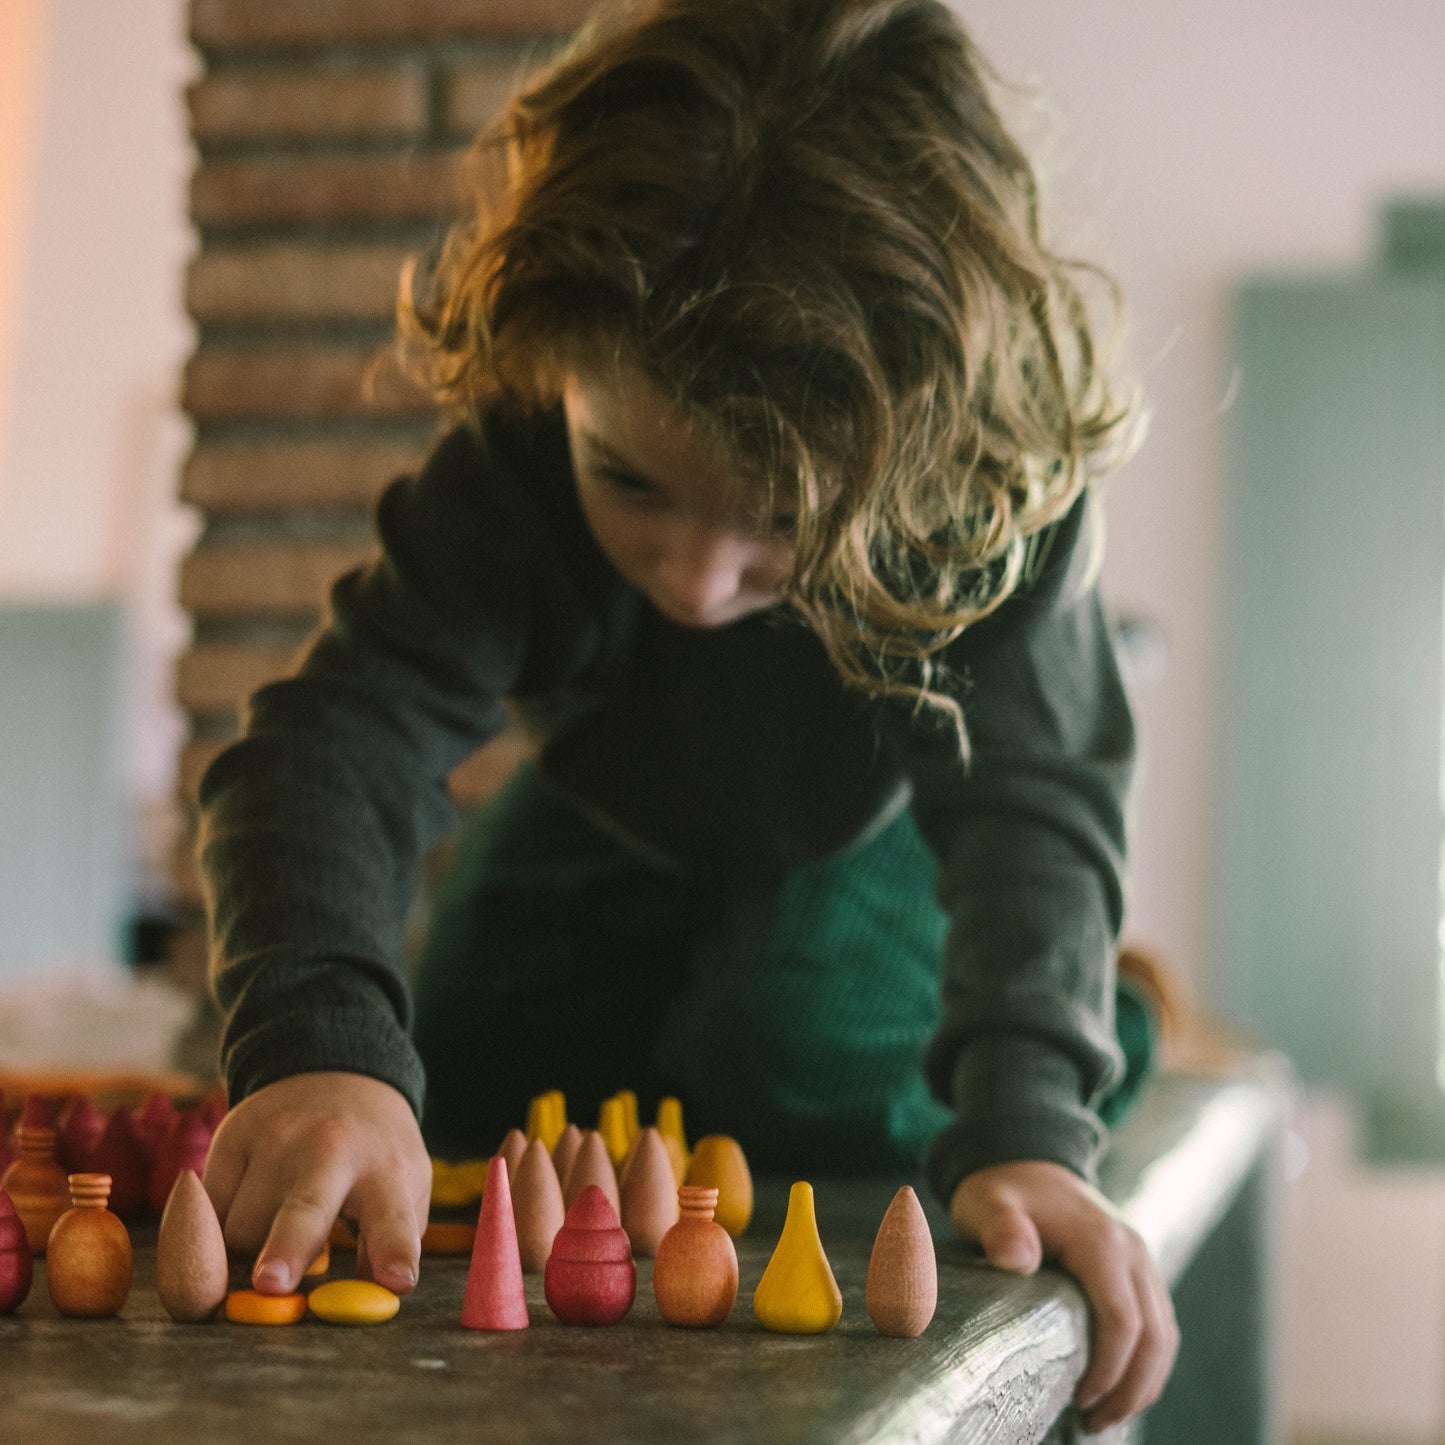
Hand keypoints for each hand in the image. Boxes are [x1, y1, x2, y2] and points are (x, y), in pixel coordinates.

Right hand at [203, 1071, 431, 1297]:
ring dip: (247, 1253)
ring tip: (273, 1235)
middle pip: (305, 1208)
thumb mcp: (402, 1188)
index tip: (398, 1281)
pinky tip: (244, 1212)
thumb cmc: (373, 1154)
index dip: (394, 1251)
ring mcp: (276, 1138)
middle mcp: (330, 1149)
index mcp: (385, 1170)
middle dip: (289, 1247)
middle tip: (272, 1284)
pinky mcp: (231, 1135)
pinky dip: (214, 1230)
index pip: (393, 1217)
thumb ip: (385, 1246)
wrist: (336, 1072)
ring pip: (240, 1230)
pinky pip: (206, 1210)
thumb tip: (351, 1308)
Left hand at [949, 1160, 1177, 1434]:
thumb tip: (1016, 1259)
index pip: (1123, 1318)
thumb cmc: (1002, 1189)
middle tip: (1094, 1426)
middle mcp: (1132, 1250)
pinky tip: (1119, 1390)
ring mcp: (1140, 1261)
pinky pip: (1158, 1325)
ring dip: (1144, 1383)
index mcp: (1101, 1239)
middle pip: (1155, 1336)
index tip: (1080, 1401)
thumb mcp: (987, 1202)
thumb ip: (999, 1227)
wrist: (1025, 1160)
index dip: (1110, 1368)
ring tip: (1105, 1419)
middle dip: (1132, 1389)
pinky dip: (1146, 1363)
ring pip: (1164, 1335)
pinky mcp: (1137, 1272)